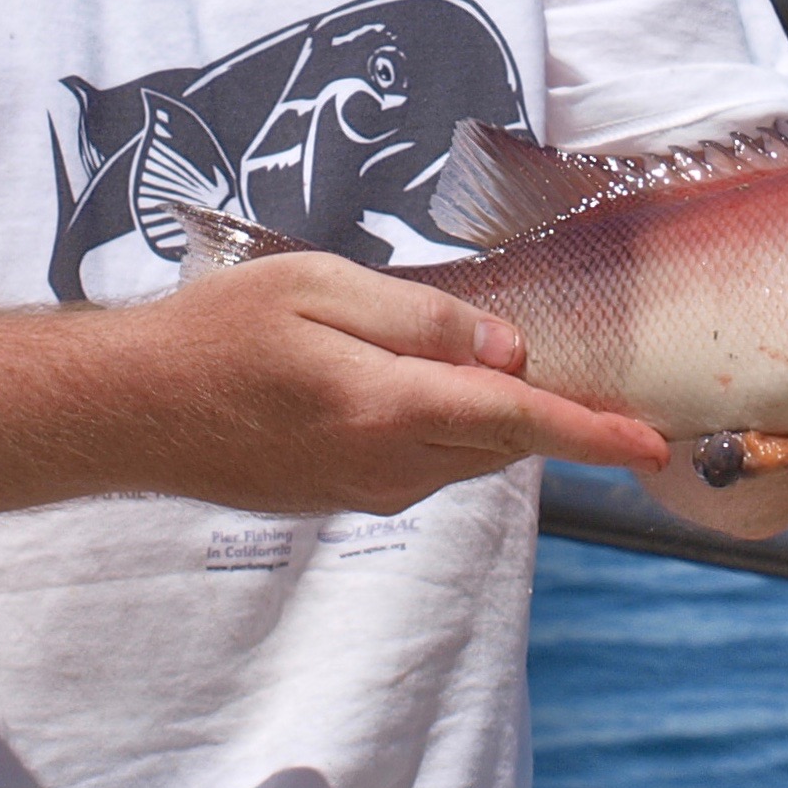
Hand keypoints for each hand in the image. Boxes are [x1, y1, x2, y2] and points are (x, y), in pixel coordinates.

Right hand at [97, 253, 666, 516]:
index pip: (516, 424)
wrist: (134, 409)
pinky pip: (422, 465)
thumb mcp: (320, 290)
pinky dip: (444, 429)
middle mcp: (386, 467)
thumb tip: (503, 353)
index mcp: (387, 410)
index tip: (652, 444)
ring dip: (487, 417)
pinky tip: (410, 383)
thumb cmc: (219, 331)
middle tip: (571, 364)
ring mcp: (363, 491)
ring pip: (463, 457)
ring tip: (476, 360)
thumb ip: (418, 322)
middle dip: (542, 409)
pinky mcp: (343, 497)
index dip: (591, 432)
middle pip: (499, 441)